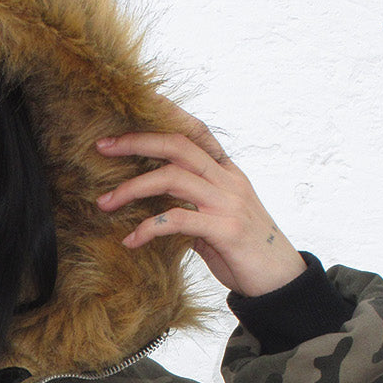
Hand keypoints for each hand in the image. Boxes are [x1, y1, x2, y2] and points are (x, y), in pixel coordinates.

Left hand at [95, 105, 305, 296]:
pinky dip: (149, 228)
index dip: (168, 114)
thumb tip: (154, 206)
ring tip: (104, 203)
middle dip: (137, 142)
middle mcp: (228, 181)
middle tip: (102, 146)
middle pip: (178, 146)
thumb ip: (191, 206)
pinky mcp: (225, 230)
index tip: (139, 102)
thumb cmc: (243, 251)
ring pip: (173, 178)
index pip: (196, 133)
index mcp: (226, 173)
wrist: (279, 279)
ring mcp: (227, 203)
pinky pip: (178, 220)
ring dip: (133, 188)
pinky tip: (130, 240)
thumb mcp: (216, 220)